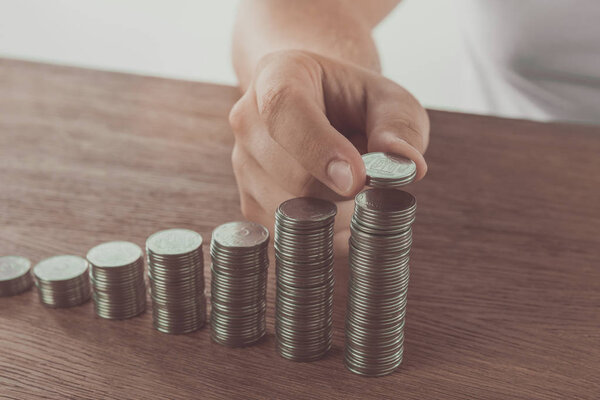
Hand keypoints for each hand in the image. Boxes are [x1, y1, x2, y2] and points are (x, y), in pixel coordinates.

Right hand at [229, 50, 428, 254]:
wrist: (321, 111)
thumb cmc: (354, 102)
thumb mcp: (387, 100)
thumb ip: (398, 126)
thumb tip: (408, 166)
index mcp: (277, 76)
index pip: (284, 110)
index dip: (319, 148)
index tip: (358, 179)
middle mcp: (248, 120)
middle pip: (291, 175)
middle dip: (343, 191)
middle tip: (374, 181)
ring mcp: (242, 164)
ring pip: (291, 210)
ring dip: (336, 213)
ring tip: (351, 186)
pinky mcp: (249, 202)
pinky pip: (287, 235)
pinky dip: (323, 233)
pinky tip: (340, 210)